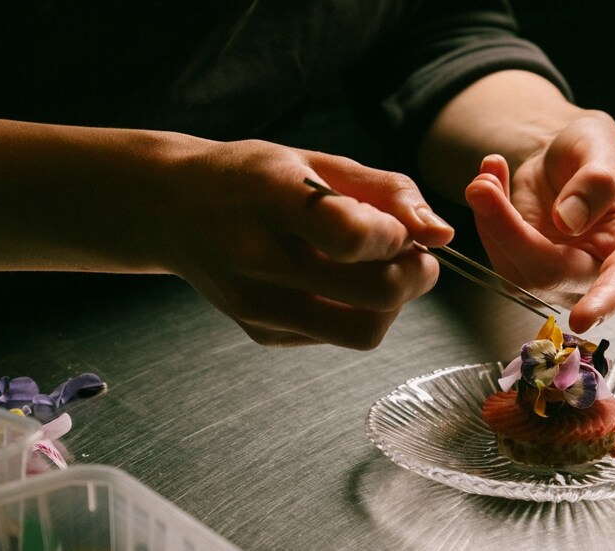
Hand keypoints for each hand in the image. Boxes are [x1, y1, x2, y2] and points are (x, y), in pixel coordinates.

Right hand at [160, 141, 454, 348]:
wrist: (172, 208)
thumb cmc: (253, 177)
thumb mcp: (316, 160)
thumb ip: (386, 191)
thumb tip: (442, 234)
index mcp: (268, 197)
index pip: (351, 236)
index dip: (395, 236)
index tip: (398, 225)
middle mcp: (255, 257)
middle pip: (375, 294)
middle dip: (414, 275)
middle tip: (411, 253)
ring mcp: (256, 304)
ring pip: (364, 331)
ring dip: (393, 304)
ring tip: (380, 269)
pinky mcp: (261, 333)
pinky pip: (338, 337)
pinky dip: (358, 313)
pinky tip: (338, 282)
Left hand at [464, 113, 614, 333]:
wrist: (567, 155)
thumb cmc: (596, 151)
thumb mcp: (601, 145)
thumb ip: (594, 181)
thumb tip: (568, 221)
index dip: (605, 301)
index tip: (583, 319)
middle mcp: (598, 269)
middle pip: (551, 274)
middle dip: (510, 233)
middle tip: (483, 187)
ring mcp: (560, 275)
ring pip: (516, 271)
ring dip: (491, 222)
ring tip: (488, 176)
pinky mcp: (527, 268)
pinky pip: (498, 254)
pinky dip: (486, 217)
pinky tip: (490, 180)